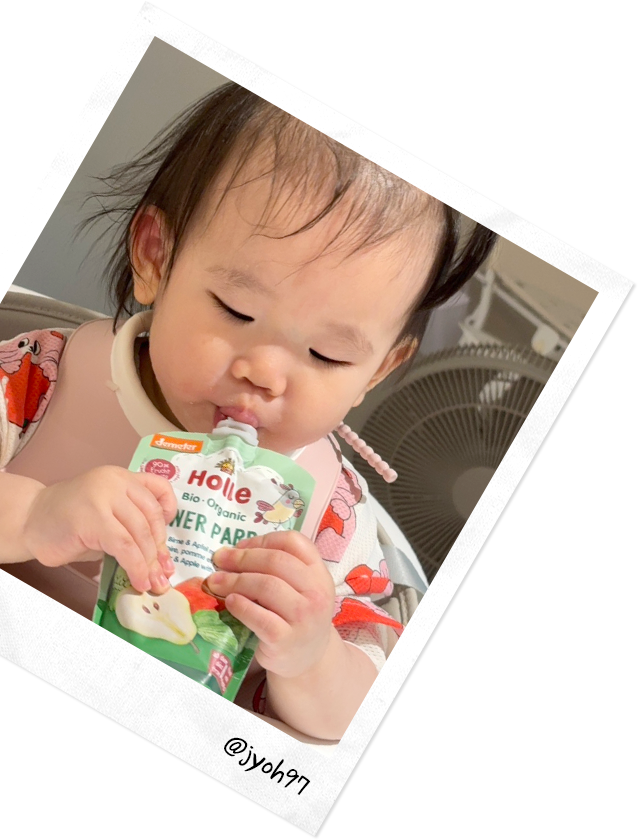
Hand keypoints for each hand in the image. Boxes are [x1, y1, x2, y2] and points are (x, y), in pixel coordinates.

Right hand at [22, 466, 176, 593]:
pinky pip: (124, 546)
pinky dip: (135, 566)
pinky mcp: (92, 518)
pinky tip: (137, 580)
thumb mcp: (108, 516)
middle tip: (163, 574)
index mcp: (122, 477)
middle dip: (159, 549)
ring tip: (153, 583)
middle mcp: (115, 482)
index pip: (158, 489)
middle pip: (151, 516)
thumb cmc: (70, 522)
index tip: (168, 538)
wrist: (31, 521)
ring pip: (139, 532)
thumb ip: (131, 526)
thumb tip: (160, 560)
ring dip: (149, 563)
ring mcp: (103, 497)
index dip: (170, 512)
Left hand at [205, 531, 335, 678]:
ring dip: (235, 580)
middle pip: (276, 561)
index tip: (240, 546)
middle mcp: (317, 592)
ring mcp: (303, 617)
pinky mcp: (285, 640)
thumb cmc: (295, 615)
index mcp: (319, 572)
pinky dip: (240, 606)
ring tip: (215, 581)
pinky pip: (258, 617)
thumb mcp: (299, 588)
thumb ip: (277, 569)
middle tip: (219, 559)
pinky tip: (229, 602)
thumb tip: (231, 553)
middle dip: (242, 558)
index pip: (294, 542)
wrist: (308, 658)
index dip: (263, 540)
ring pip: (266, 585)